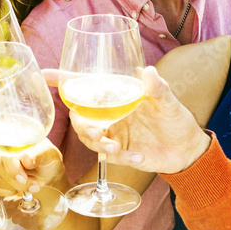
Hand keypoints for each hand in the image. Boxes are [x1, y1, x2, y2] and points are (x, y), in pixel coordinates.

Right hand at [0, 139, 64, 196]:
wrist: (46, 171)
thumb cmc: (47, 160)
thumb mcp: (49, 155)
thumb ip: (38, 154)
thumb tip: (26, 159)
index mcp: (13, 140)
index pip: (4, 156)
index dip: (13, 170)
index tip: (24, 179)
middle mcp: (0, 149)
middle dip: (17, 182)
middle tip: (34, 184)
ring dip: (14, 187)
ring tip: (28, 185)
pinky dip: (7, 191)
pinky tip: (17, 187)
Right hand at [45, 66, 210, 173]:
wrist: (187, 150)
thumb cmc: (176, 120)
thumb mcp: (169, 101)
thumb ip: (157, 88)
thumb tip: (148, 72)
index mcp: (115, 97)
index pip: (83, 87)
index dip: (61, 80)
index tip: (42, 75)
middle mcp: (108, 115)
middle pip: (79, 117)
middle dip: (81, 124)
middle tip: (96, 131)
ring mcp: (112, 134)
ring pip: (89, 138)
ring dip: (97, 143)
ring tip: (114, 148)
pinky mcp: (119, 153)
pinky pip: (110, 157)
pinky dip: (122, 157)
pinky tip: (138, 157)